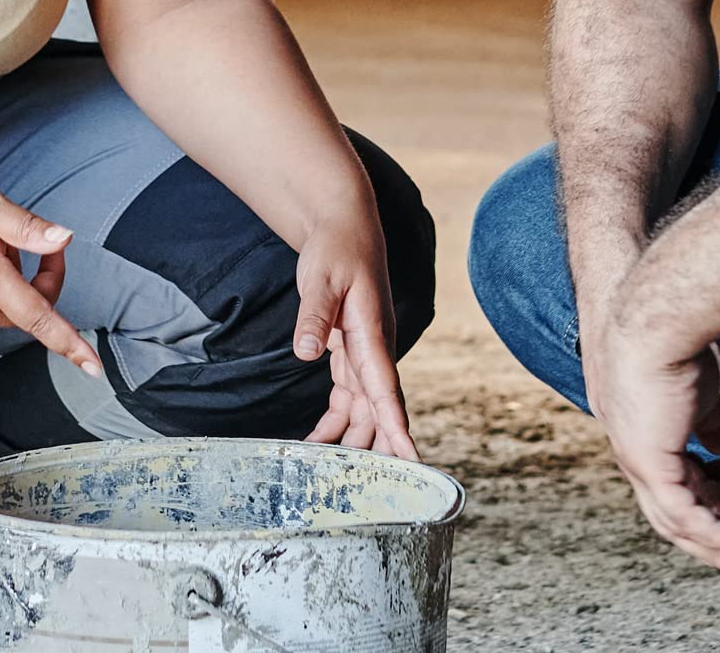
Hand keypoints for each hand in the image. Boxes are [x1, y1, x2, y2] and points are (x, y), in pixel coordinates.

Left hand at [295, 219, 417, 459]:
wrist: (344, 228)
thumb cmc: (336, 249)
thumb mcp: (320, 278)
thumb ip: (315, 316)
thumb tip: (307, 352)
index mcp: (372, 334)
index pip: (386, 388)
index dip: (397, 427)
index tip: (411, 460)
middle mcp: (374, 350)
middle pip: (379, 410)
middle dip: (377, 450)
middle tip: (368, 491)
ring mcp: (364, 353)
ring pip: (364, 410)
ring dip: (351, 441)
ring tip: (329, 478)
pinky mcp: (350, 352)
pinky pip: (348, 397)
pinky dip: (335, 422)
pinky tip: (317, 443)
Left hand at [590, 315, 719, 576]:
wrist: (655, 318)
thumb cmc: (678, 338)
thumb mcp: (705, 390)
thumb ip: (716, 422)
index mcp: (642, 430)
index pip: (671, 477)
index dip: (708, 493)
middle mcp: (631, 447)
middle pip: (669, 510)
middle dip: (713, 533)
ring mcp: (635, 457)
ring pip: (676, 521)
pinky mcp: (647, 461)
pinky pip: (682, 515)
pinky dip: (714, 536)